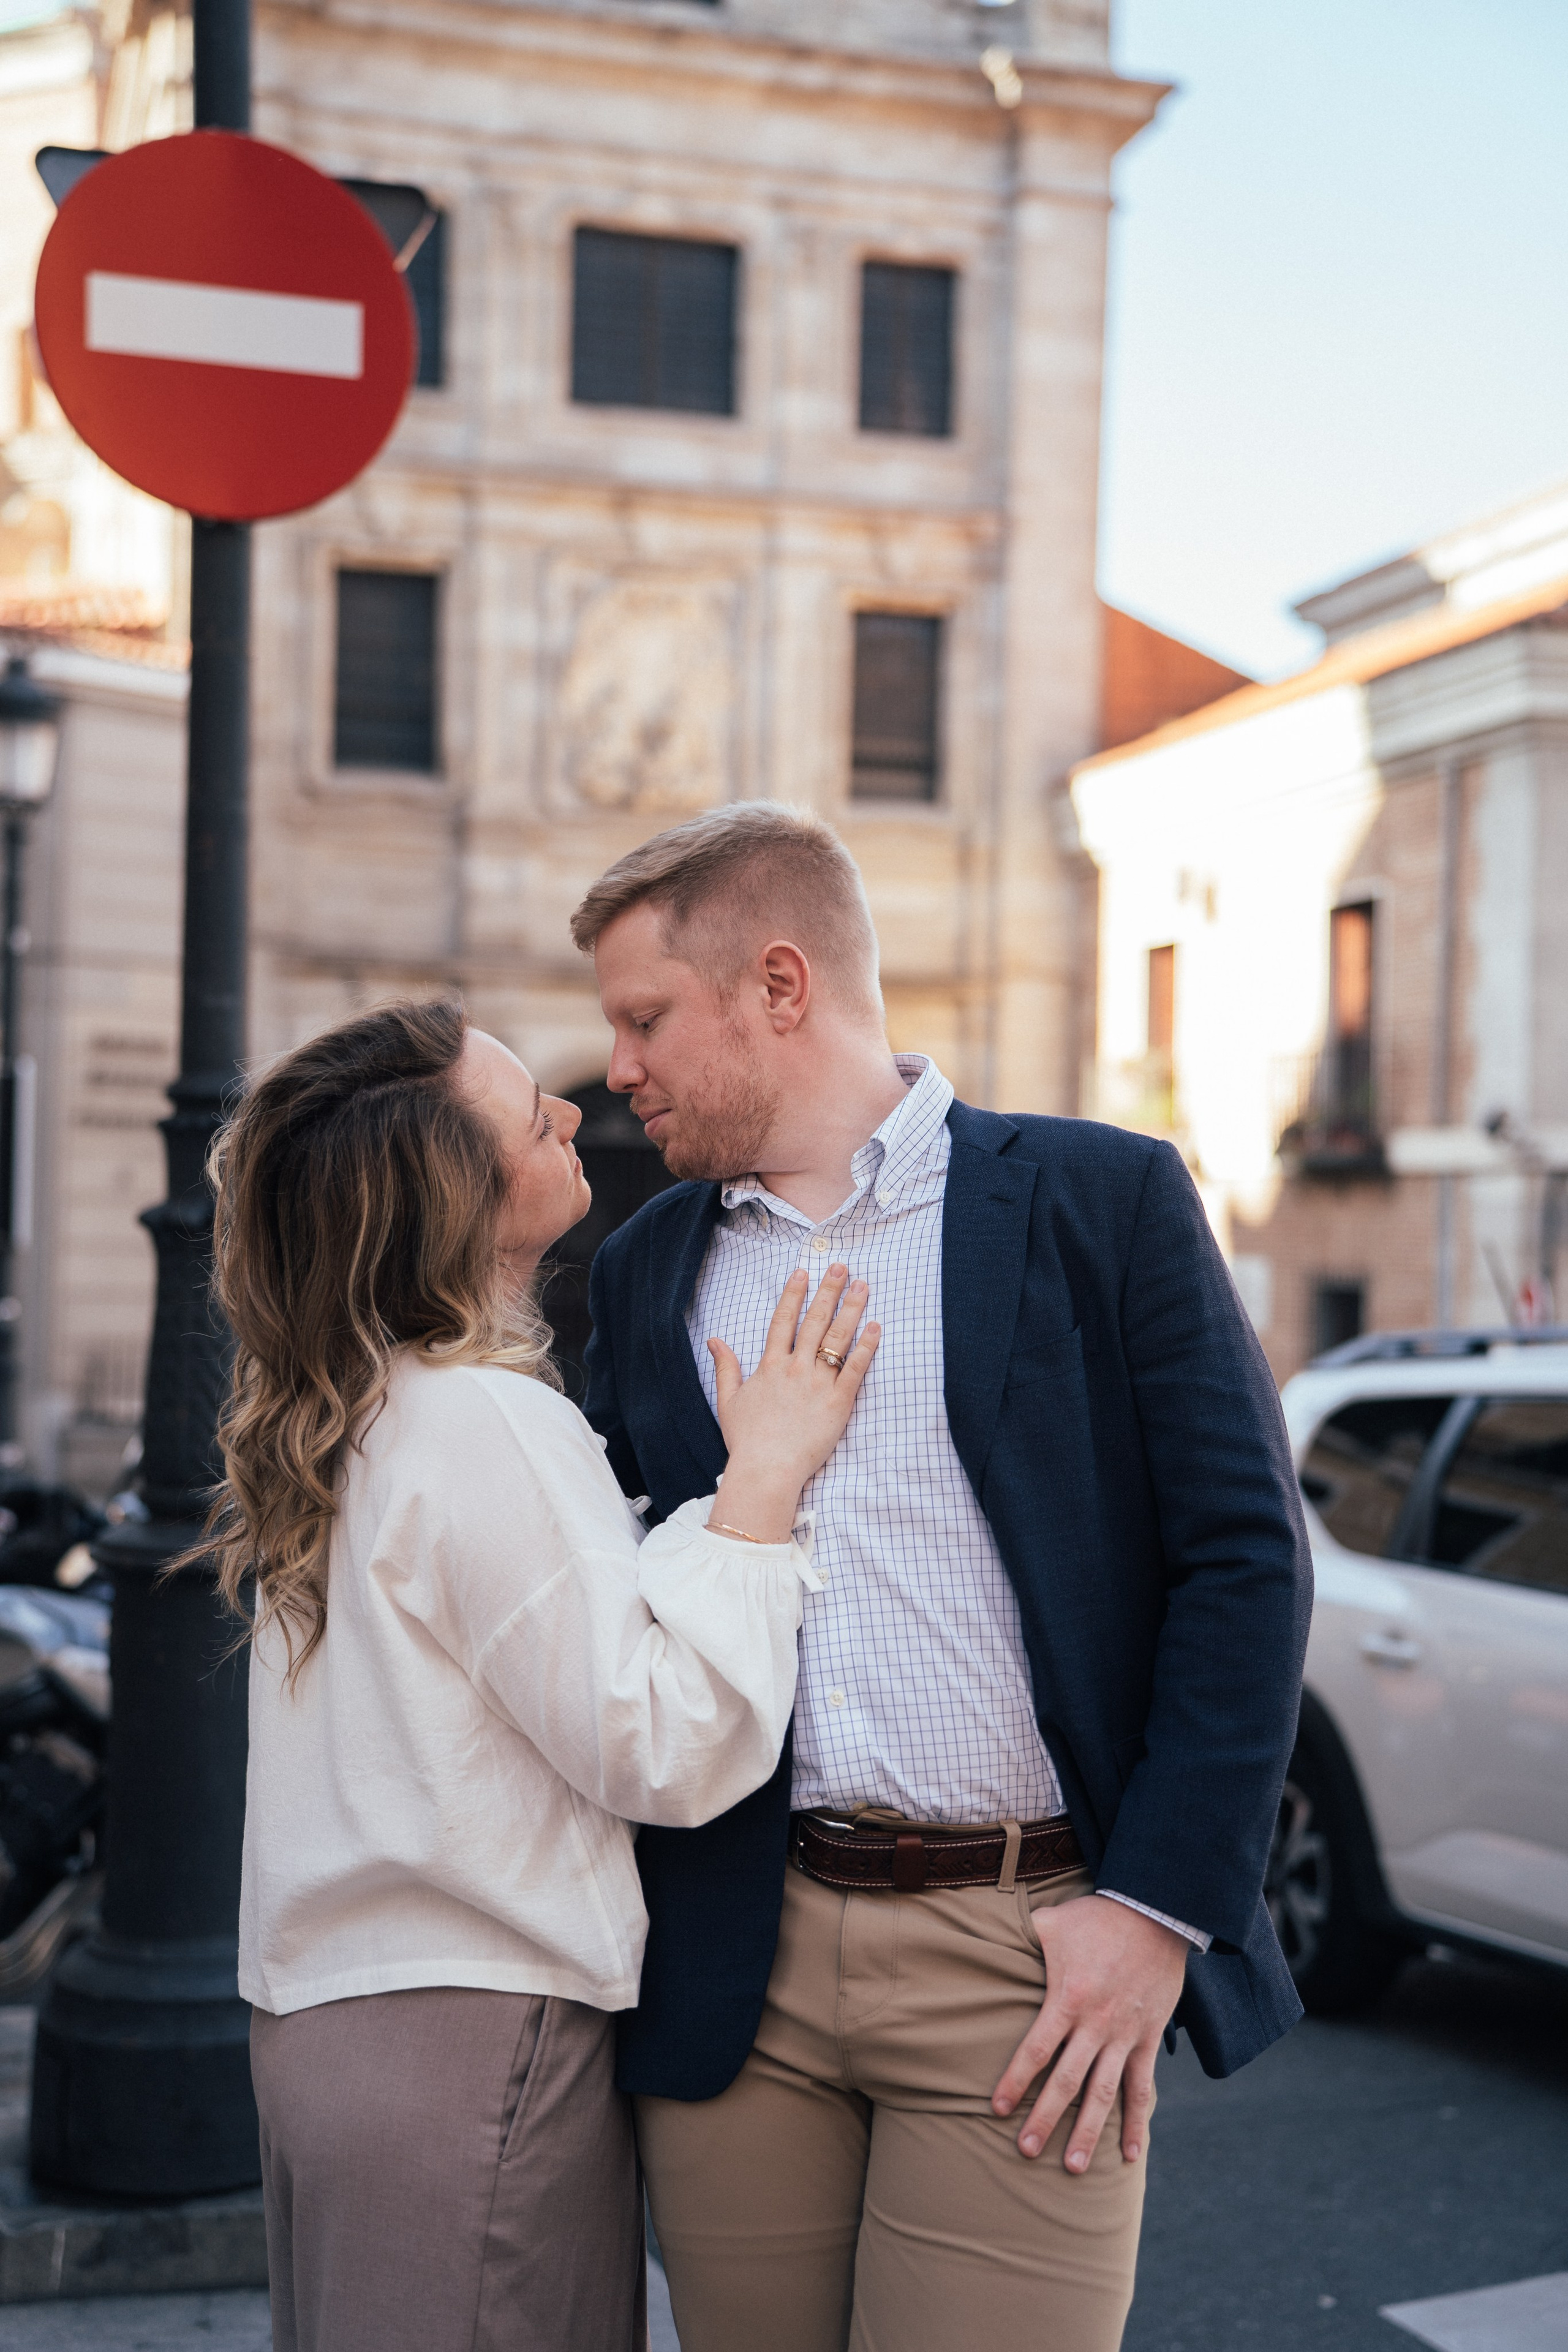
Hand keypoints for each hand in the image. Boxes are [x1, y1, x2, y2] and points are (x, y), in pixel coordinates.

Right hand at [706, 1266, 879, 1542]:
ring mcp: (818, 1384)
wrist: (766, 1470)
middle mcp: (795, 1368)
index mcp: (770, 1366)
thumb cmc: (746, 1441)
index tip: (804, 1272)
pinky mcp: (838, 1402)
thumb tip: (715, 1340)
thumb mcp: (728, 1401)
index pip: (783, 1320)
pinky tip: (876, 1327)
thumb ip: (726, 1367)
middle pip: (814, 1321)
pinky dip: (867, 1347)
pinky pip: (856, 1369)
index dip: (794, 1294)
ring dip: (852, 1309)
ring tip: (864, 1286)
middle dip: (829, 1291)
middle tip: (843, 1267)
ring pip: (837, 1338)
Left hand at [991, 1893, 1187, 2171]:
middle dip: (1045, 2120)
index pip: (1036, 2049)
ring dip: (1089, 2132)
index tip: (997, 2109)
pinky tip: (1130, 2155)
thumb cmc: (1096, 1916)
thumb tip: (985, 1936)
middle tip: (1025, 2152)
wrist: (1156, 1912)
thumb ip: (1022, 1938)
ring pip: (1104, 2094)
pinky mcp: (1149, 2038)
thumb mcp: (1052, 1921)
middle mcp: (1096, 2024)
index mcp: (1068, 1999)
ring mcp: (1125, 2035)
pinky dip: (1137, 2122)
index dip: (1016, 2081)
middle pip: (1066, 2082)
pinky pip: (1143, 2088)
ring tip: (1074, 2169)